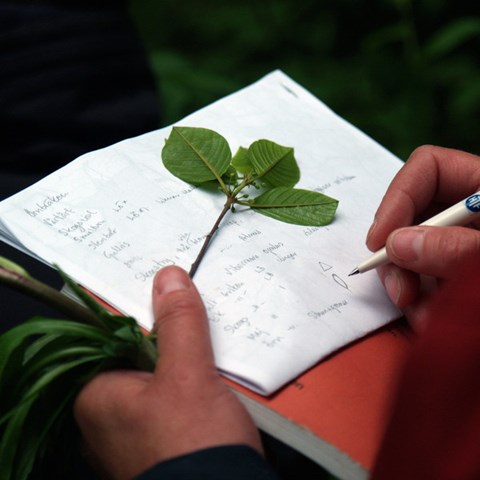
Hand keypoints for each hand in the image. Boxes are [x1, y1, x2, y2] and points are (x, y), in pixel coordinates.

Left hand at [74, 266, 261, 479]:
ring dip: (186, 360)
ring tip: (209, 347)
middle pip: (138, 356)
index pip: (112, 337)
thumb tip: (168, 276)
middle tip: (197, 319)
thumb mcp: (189, 374)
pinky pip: (172, 398)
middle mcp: (107, 418)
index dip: (144, 313)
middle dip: (171, 337)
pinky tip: (212, 378)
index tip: (171, 297)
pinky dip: (191, 383)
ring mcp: (133, 434)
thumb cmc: (194, 444)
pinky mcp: (161, 443)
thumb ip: (178, 324)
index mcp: (96, 397)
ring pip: (159, 377)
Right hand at [366, 145, 479, 329]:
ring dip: (412, 288)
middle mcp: (475, 214)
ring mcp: (466, 247)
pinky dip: (425, 305)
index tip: (381, 241)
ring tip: (425, 318)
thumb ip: (460, 249)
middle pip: (413, 215)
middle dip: (399, 255)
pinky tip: (433, 321)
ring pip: (415, 255)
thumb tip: (397, 244)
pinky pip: (428, 283)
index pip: (429, 169)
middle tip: (399, 290)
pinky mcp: (462, 277)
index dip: (398, 199)